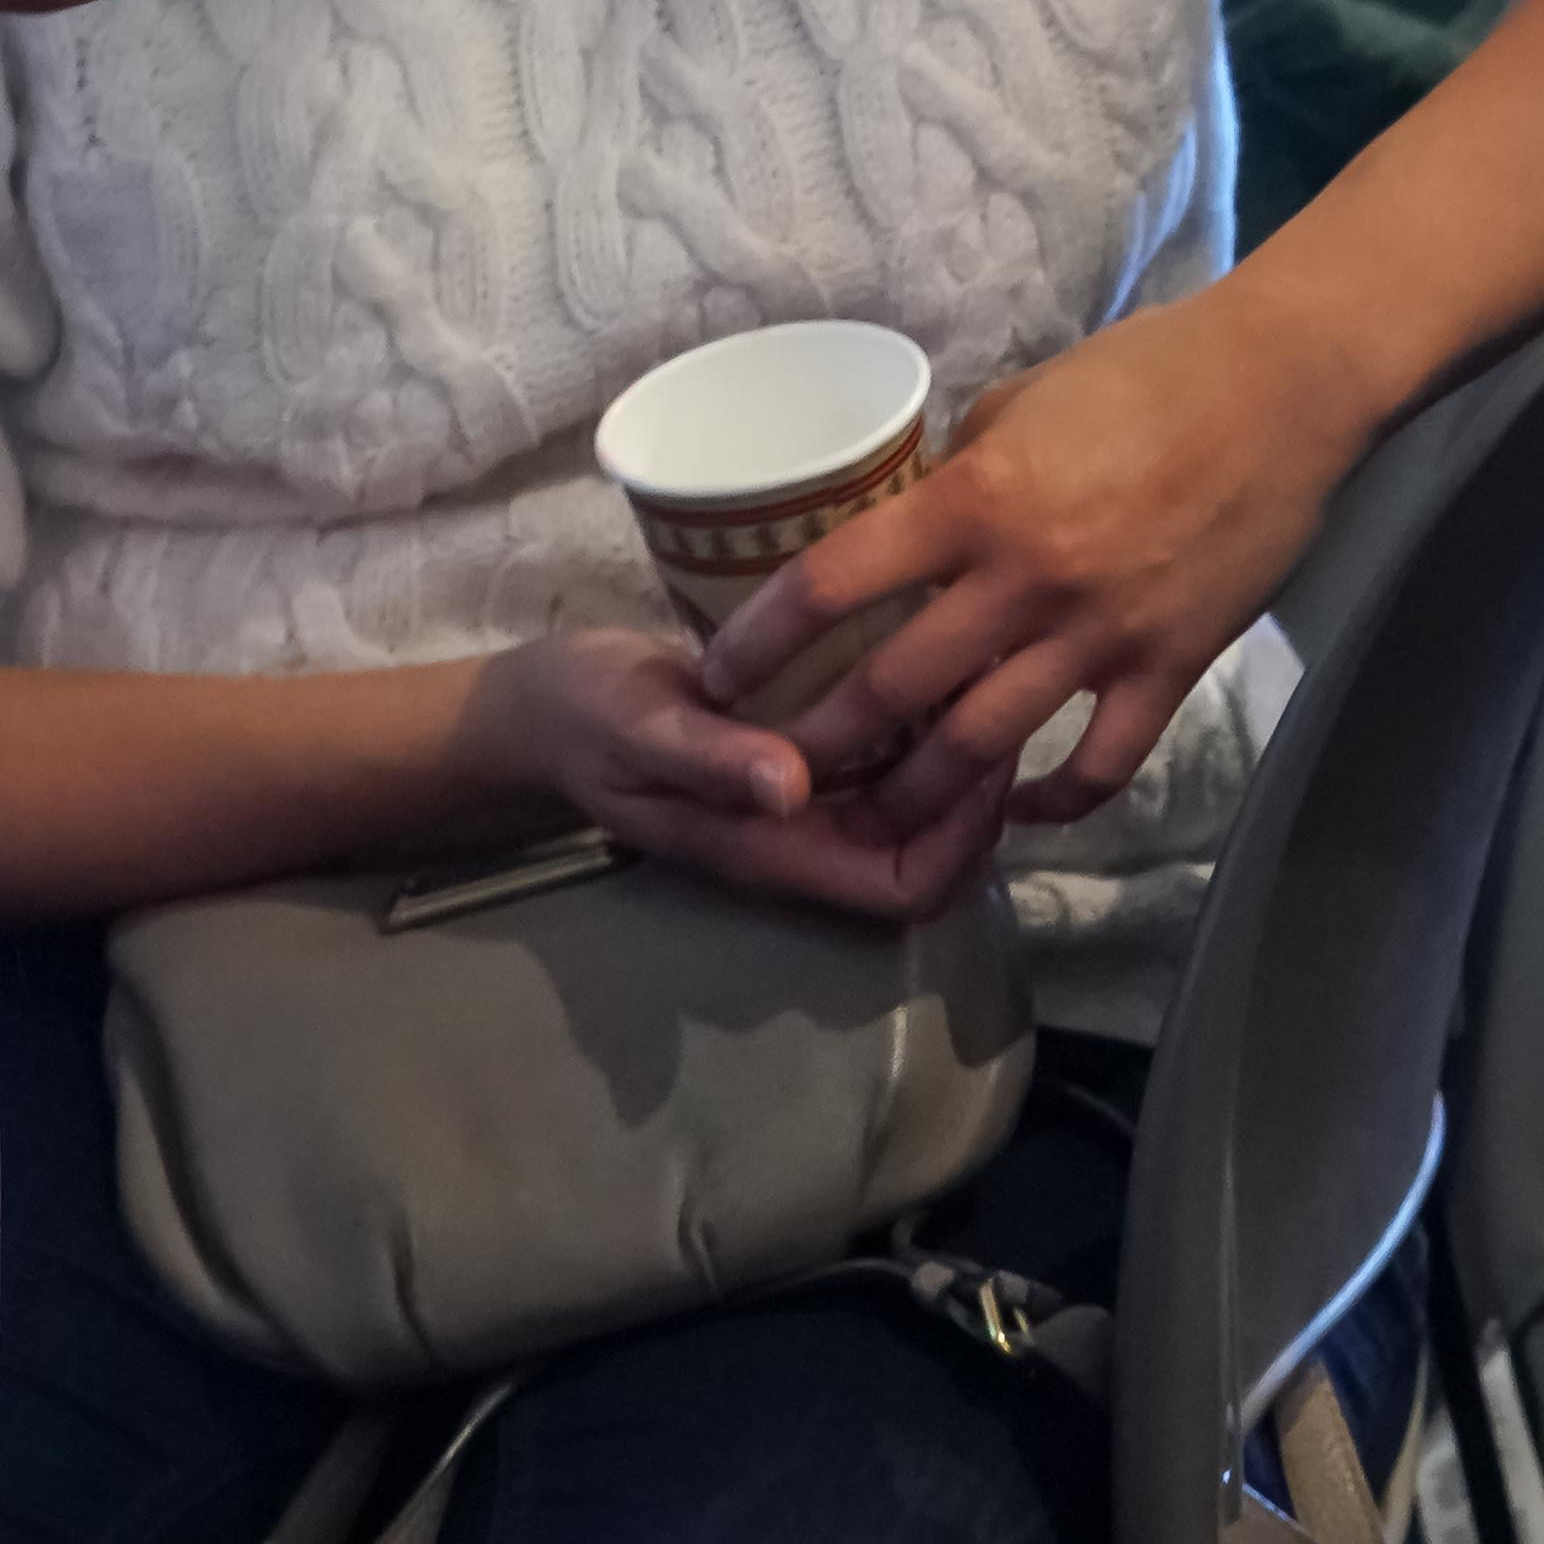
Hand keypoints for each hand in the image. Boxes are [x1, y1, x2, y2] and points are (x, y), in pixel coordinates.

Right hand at [477, 623, 1012, 919]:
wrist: (541, 701)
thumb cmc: (587, 716)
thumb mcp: (638, 729)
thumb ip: (709, 762)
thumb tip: (791, 788)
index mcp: (772, 850)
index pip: (902, 888)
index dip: (961, 843)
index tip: (984, 757)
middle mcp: (803, 835)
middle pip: (929, 853)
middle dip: (979, 794)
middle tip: (1001, 698)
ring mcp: (803, 797)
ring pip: (915, 804)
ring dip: (957, 752)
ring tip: (983, 669)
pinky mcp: (800, 750)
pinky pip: (883, 758)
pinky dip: (921, 721)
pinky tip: (933, 654)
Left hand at [689, 280, 1370, 831]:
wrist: (1284, 387)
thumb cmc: (1150, 371)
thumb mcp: (1023, 400)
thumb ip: (960, 474)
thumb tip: (906, 520)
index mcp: (978, 498)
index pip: (835, 584)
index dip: (762, 641)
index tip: (717, 678)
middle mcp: (1027, 579)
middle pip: (894, 689)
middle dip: (821, 745)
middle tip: (772, 776)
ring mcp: (1100, 634)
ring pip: (984, 747)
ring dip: (915, 796)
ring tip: (869, 820)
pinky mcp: (1168, 666)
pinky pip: (1099, 764)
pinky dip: (1052, 802)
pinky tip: (1014, 809)